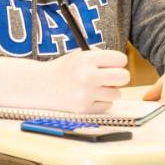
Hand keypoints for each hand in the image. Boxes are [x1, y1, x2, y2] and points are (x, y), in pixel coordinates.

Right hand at [0, 49, 130, 113]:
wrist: (40, 86)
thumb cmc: (63, 69)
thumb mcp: (78, 55)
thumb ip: (100, 57)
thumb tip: (121, 64)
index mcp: (87, 59)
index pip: (120, 59)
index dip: (118, 61)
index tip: (113, 63)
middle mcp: (88, 76)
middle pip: (124, 77)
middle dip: (120, 76)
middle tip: (112, 77)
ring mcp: (86, 94)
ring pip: (116, 93)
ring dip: (109, 91)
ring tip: (95, 87)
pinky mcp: (84, 109)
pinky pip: (107, 105)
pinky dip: (101, 102)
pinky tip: (88, 96)